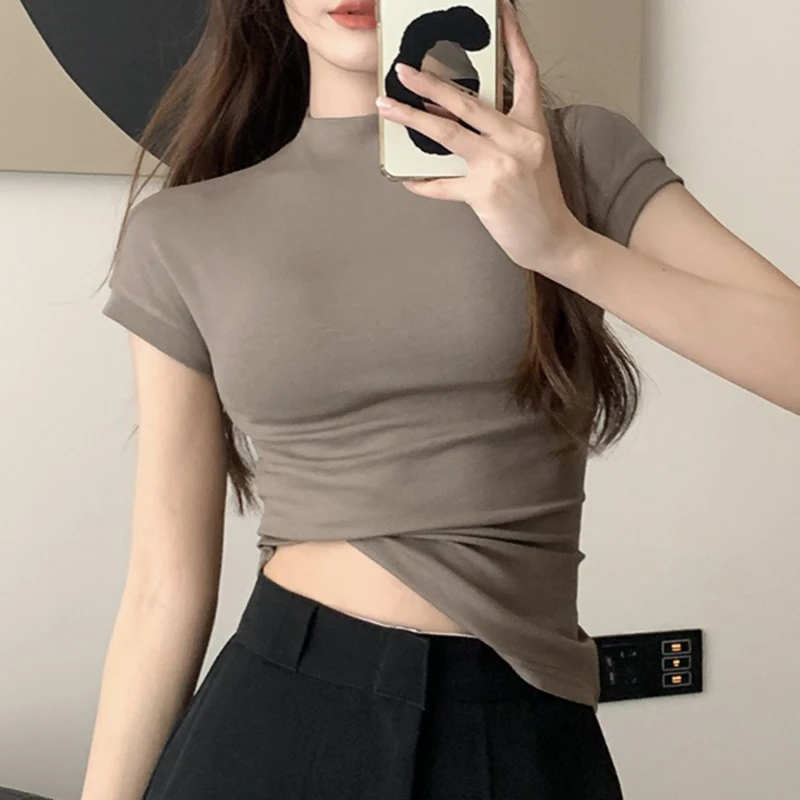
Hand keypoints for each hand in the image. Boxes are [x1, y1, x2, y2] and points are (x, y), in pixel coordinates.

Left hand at [374, 0, 589, 279]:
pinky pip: (443, 185)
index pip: (525, 73)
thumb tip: (454, 117)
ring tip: (387, 107)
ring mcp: (501, 166)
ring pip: (448, 134)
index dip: (513, 39)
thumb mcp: (531, 156)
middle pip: (468, 102)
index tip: (500, 11)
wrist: (553, 239)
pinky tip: (405, 179)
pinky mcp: (485, 193)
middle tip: (403, 69)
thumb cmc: (539, 198)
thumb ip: (502, 134)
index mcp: (532, 126)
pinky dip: (422, 183)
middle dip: (430, 82)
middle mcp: (518, 140)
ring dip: (413, 119)